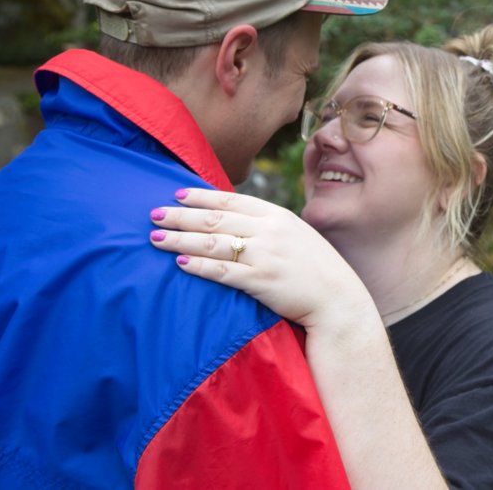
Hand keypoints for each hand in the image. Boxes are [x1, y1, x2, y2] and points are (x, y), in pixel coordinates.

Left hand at [149, 188, 374, 328]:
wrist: (338, 299)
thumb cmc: (315, 268)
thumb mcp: (295, 235)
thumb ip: (267, 225)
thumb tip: (232, 218)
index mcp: (278, 216)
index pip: (231, 201)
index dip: (201, 197)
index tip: (177, 194)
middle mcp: (269, 231)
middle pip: (215, 219)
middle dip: (181, 216)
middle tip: (154, 213)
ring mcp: (264, 256)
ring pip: (213, 243)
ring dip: (181, 239)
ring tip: (157, 238)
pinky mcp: (260, 281)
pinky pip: (222, 271)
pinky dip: (199, 266)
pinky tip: (181, 263)